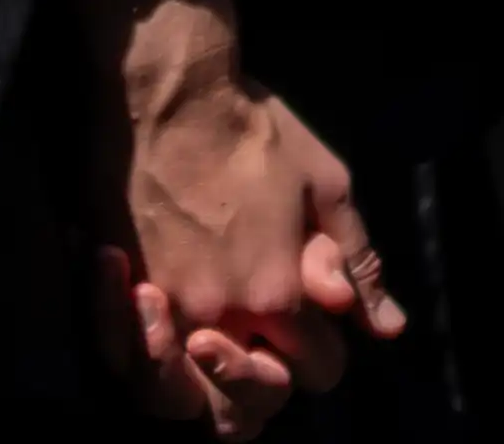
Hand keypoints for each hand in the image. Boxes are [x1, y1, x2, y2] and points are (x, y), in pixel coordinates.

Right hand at [70, 0, 398, 434]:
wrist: (165, 97)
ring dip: (210, 387)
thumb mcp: (326, 185)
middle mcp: (220, 317)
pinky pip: (135, 365)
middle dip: (270, 385)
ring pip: (187, 402)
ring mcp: (163, 313)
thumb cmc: (253, 132)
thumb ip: (353, 262)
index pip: (320, 369)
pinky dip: (157, 362)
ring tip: (224, 351)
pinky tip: (174, 334)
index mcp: (278, 293)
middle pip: (251, 405)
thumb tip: (386, 327)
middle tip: (272, 346)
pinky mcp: (117, 299)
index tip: (318, 327)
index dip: (327, 354)